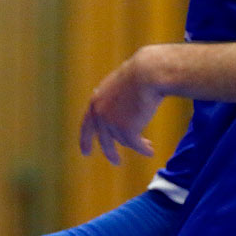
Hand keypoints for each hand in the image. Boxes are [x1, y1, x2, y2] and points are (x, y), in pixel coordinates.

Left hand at [79, 47, 162, 164]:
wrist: (148, 73)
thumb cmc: (140, 73)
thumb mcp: (121, 86)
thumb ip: (115, 100)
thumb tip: (118, 112)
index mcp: (96, 101)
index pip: (87, 124)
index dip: (86, 139)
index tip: (85, 152)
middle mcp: (99, 114)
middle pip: (103, 139)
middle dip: (110, 152)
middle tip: (116, 162)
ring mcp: (111, 122)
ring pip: (124, 140)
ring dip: (136, 145)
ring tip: (147, 147)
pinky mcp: (126, 129)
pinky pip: (135, 144)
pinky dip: (143, 149)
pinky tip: (150, 152)